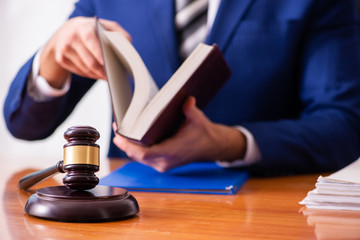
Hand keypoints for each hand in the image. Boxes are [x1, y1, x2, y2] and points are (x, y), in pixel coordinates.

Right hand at [39, 17, 130, 88]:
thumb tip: (127, 43)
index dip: (97, 52)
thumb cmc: (91, 29)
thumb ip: (118, 32)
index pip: (89, 40)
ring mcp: (64, 49)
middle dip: (102, 71)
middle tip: (112, 77)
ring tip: (108, 77)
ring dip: (98, 75)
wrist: (67, 30)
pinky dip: (90, 75)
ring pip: (85, 69)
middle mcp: (71, 37)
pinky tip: (97, 74)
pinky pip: (79, 72)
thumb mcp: (104, 25)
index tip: (105, 62)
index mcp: (83, 27)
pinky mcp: (61, 59)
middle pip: (89, 61)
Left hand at [113, 97, 246, 171]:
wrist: (211, 146)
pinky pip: (144, 157)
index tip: (118, 136)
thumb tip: (187, 100)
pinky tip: (132, 137)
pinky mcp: (162, 163)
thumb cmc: (204, 133)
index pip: (144, 153)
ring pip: (138, 158)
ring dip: (129, 146)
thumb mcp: (197, 119)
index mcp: (172, 152)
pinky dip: (136, 148)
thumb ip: (190, 110)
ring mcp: (162, 164)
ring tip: (121, 131)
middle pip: (137, 155)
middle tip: (117, 128)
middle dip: (125, 143)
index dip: (128, 146)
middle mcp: (165, 162)